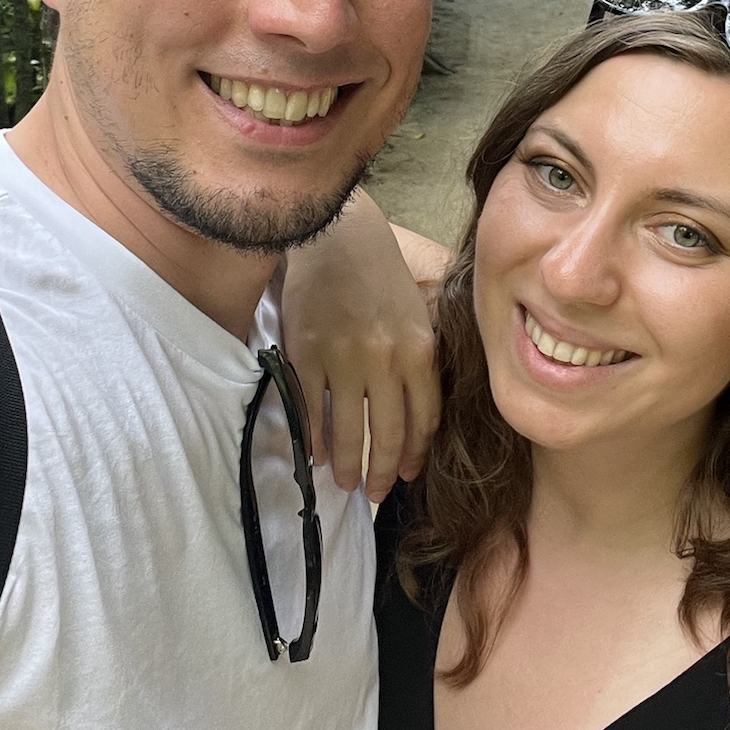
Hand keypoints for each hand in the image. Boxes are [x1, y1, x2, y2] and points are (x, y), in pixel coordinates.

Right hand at [279, 189, 447, 502]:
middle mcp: (385, 358)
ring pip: (349, 431)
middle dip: (382, 472)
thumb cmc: (380, 274)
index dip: (414, 453)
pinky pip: (312, 411)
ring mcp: (343, 358)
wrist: (338, 235)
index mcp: (420, 348)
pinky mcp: (305, 354)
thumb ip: (421, 360)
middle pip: (387, 433)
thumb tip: (419, 416)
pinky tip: (318, 455)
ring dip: (349, 466)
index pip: (423, 418)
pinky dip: (315, 440)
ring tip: (347, 483)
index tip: (406, 473)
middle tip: (375, 493)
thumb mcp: (417, 313)